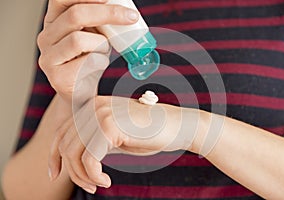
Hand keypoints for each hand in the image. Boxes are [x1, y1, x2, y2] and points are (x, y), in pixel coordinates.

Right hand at [37, 0, 138, 101]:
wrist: (81, 91)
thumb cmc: (90, 59)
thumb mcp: (95, 34)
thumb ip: (100, 21)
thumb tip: (125, 9)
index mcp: (54, 20)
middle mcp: (46, 36)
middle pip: (75, 15)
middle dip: (108, 13)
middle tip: (131, 17)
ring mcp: (48, 57)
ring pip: (79, 40)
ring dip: (102, 44)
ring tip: (103, 51)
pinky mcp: (57, 77)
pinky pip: (86, 63)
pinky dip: (100, 62)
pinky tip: (96, 66)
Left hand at [48, 95, 199, 193]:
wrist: (176, 126)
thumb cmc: (148, 134)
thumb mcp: (115, 136)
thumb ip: (94, 141)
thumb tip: (73, 159)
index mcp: (93, 106)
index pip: (61, 131)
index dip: (54, 154)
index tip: (55, 173)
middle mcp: (93, 106)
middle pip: (65, 144)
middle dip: (72, 171)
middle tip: (89, 186)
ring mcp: (101, 114)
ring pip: (74, 153)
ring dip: (82, 176)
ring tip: (98, 185)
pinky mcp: (110, 126)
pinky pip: (89, 159)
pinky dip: (93, 175)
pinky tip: (106, 182)